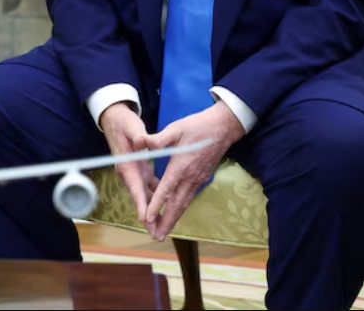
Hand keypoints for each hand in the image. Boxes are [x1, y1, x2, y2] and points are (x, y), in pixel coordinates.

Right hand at [99, 102, 156, 224]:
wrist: (115, 119)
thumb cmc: (124, 123)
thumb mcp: (131, 126)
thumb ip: (138, 135)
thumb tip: (142, 142)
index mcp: (127, 165)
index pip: (135, 187)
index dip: (140, 203)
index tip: (145, 219)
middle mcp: (129, 172)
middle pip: (140, 198)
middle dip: (148, 216)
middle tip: (157, 234)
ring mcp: (135, 172)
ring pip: (145, 196)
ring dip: (153, 211)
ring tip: (162, 228)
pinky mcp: (141, 169)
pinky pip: (150, 187)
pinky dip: (157, 198)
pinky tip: (167, 206)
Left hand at [141, 102, 245, 240]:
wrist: (223, 128)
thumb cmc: (197, 127)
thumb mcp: (175, 128)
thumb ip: (158, 139)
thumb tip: (141, 143)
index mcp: (180, 167)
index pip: (166, 190)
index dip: (156, 206)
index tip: (148, 219)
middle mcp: (189, 178)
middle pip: (176, 205)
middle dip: (166, 222)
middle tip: (156, 237)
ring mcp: (197, 180)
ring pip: (184, 204)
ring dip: (173, 219)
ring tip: (163, 232)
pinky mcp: (201, 179)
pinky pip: (188, 198)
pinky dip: (180, 209)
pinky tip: (174, 214)